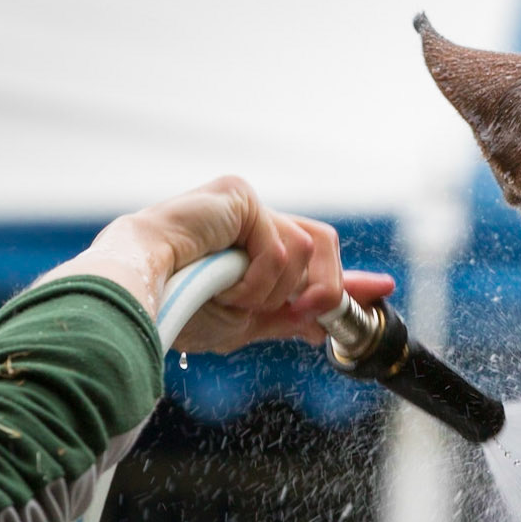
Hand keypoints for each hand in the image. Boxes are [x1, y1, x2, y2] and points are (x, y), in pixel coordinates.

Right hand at [38, 175, 394, 352]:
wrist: (138, 292)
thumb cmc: (174, 308)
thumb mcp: (242, 324)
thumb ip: (285, 318)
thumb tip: (323, 326)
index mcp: (251, 252)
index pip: (313, 257)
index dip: (349, 276)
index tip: (382, 288)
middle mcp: (251, 223)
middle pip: (323, 248)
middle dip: (324, 289)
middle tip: (302, 314)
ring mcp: (246, 206)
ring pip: (305, 253)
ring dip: (273, 291)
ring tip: (230, 295)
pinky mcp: (241, 196)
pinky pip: (282, 248)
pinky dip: (258, 279)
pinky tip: (224, 280)